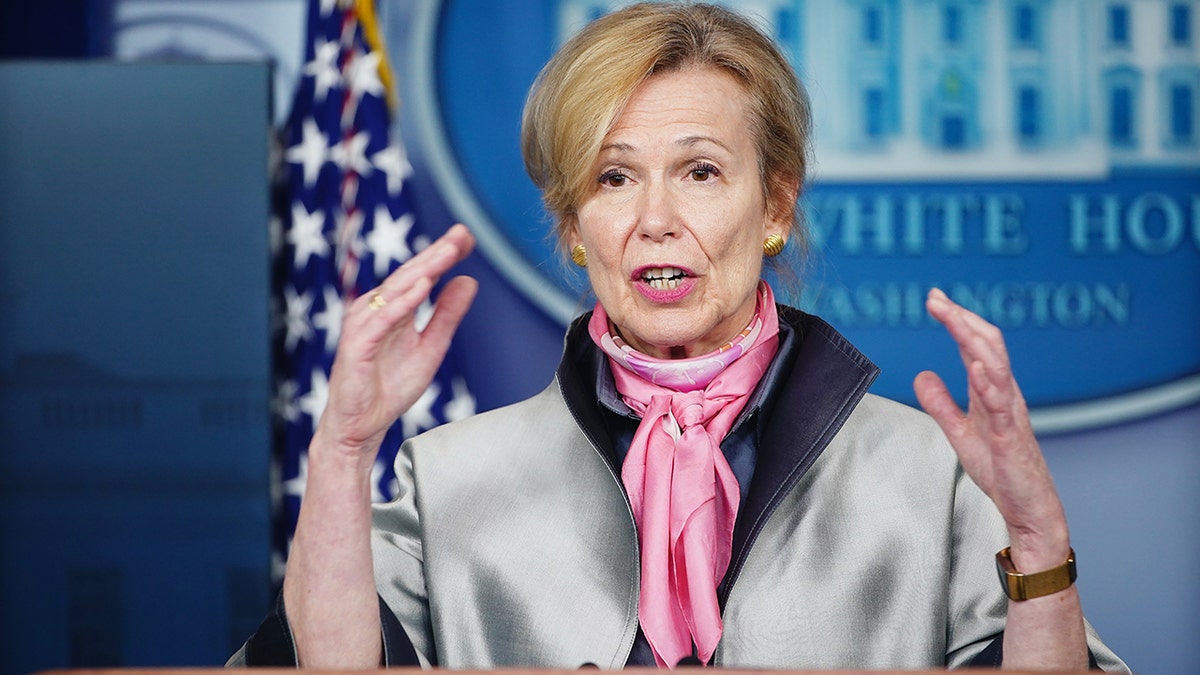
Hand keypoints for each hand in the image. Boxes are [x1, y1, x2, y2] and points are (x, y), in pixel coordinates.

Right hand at [313, 224, 477, 462]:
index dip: (443, 254)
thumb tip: (470, 280)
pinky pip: (381, 319)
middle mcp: (376, 309)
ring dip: (422, 269)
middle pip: (410, 274)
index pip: (420, 273)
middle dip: (437, 253)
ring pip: (395, 291)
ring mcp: (364, 324)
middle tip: (461, 234)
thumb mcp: (431, 347)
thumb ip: (447, 315)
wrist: (361, 426)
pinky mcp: (357, 345)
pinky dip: (402, 302)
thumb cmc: (389, 387)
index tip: (467, 236)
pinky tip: (422, 286)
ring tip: (448, 252)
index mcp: (393, 307)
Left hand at [913, 288, 1068, 568]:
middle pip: (988, 346)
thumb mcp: (959, 431)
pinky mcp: (1011, 437)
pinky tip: (975, 367)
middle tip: (936, 299)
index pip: (975, 345)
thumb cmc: (1001, 471)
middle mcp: (1005, 395)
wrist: (1028, 508)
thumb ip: (941, 403)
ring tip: (954, 319)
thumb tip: (922, 375)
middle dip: (962, 319)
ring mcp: (1011, 414)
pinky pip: (1002, 406)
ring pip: (997, 367)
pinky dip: (989, 383)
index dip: (957, 320)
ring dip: (974, 340)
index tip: (935, 299)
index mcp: (992, 391)